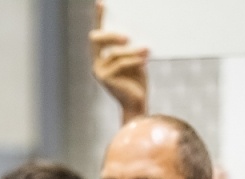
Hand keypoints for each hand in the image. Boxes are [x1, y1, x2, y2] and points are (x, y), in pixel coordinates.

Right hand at [90, 2, 148, 123]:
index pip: (99, 31)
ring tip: (147, 50)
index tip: (101, 2)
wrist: (137, 102)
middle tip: (128, 37)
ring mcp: (98, 69)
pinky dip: (134, 60)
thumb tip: (135, 31)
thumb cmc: (137, 79)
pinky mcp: (103, 78)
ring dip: (132, 51)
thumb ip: (132, 46)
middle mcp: (96, 60)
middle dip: (111, 35)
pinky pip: (119, 63)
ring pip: (114, 52)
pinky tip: (145, 60)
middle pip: (96, 38)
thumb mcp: (136, 58)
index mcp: (102, 53)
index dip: (99, 16)